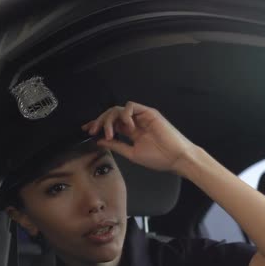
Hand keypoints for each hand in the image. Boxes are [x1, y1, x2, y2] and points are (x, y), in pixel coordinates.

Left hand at [81, 101, 195, 172]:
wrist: (177, 158)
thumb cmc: (160, 158)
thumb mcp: (132, 154)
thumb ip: (116, 146)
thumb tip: (100, 141)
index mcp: (131, 132)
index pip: (111, 124)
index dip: (98, 125)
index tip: (87, 130)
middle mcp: (135, 123)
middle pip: (111, 115)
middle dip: (100, 121)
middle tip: (94, 130)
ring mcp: (141, 117)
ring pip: (118, 109)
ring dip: (110, 120)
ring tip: (110, 133)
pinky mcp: (149, 113)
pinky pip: (131, 106)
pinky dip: (124, 115)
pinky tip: (127, 127)